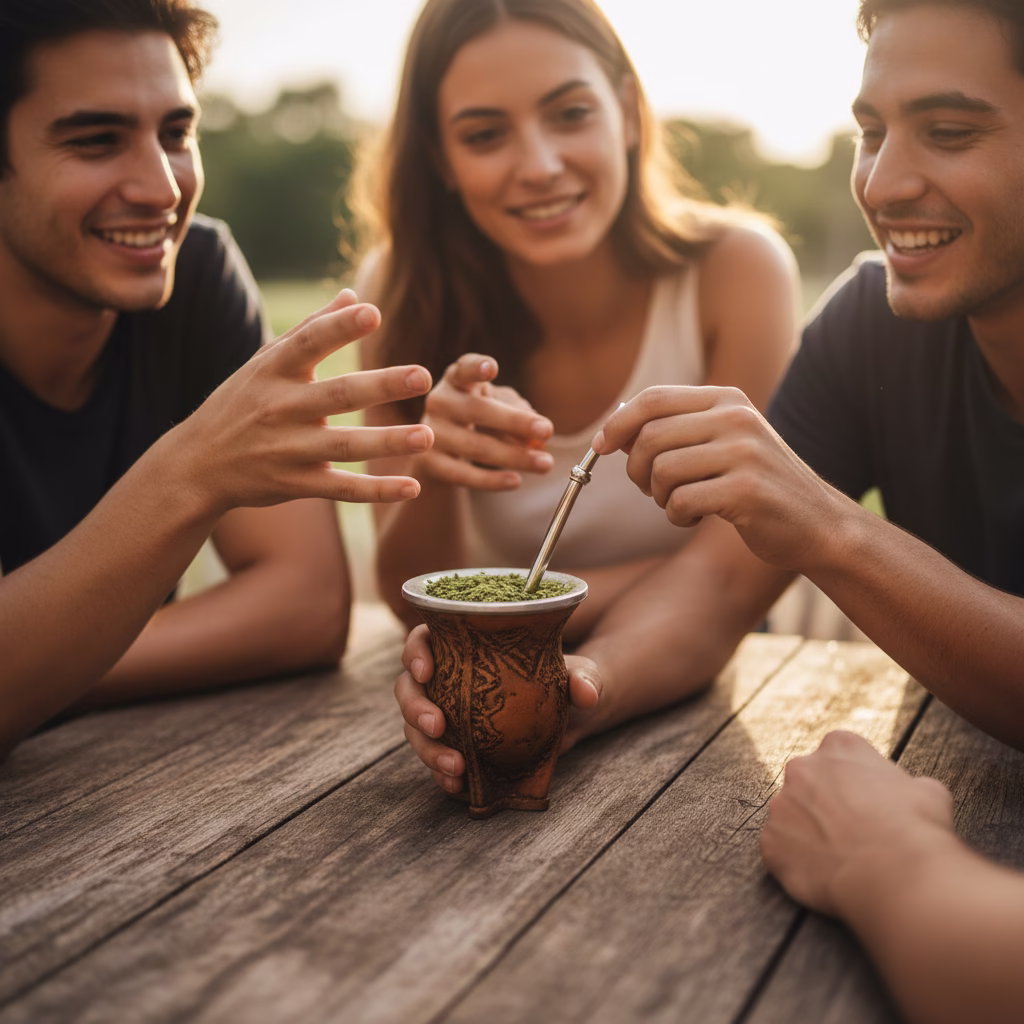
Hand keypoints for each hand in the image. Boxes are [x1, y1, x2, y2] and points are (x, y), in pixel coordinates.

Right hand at [170, 290, 434, 512]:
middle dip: (381, 385)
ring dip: (387, 442)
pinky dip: (377, 491)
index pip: (309, 343)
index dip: (339, 328)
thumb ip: (312, 329)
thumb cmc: (239, 404)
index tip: (373, 312)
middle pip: (338, 395)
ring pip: (344, 446)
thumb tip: (353, 295)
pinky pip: (342, 489)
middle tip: (424, 375)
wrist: (195, 466)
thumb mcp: (264, 362)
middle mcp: (280, 408)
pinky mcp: (296, 484)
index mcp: (273, 371)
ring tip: (427, 436)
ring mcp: (288, 449)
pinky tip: (412, 487)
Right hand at [395, 625, 602, 793]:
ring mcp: (446, 712)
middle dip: (415, 708)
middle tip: (437, 726)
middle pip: (409, 687)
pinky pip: (436, 757)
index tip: (426, 670)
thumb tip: (587, 692)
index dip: (416, 653)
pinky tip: (456, 784)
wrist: (571, 714)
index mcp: (462, 645)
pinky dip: (440, 772)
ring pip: (417, 728)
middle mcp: (446, 678)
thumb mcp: (579, 673)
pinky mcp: (455, 744)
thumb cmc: (566, 679)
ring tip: (455, 767)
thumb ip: (584, 677)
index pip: (424, 640)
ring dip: (428, 749)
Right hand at [416, 353, 553, 489]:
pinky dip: (492, 480)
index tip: (492, 368)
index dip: (476, 367)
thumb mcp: (497, 407)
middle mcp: (440, 401)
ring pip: (477, 446)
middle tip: (547, 430)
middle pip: (478, 410)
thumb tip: (539, 435)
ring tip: (545, 464)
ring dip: (515, 457)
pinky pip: (464, 474)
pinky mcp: (429, 462)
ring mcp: (430, 432)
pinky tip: (516, 481)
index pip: (465, 369)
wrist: (438, 450)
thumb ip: (518, 413)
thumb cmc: (478, 419)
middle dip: (516, 421)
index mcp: (457, 379)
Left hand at [591, 385, 847, 571]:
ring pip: (661, 471)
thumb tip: (614, 429)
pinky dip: (676, 516)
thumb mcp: (725, 442)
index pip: (654, 398)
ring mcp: (744, 454)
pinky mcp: (746, 492)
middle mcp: (736, 419)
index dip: (618, 422)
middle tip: (648, 489)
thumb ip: (678, 429)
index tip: (602, 445)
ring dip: (658, 497)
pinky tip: (696, 517)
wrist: (818, 524)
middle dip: (635, 469)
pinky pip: (679, 502)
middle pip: (649, 436)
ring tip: (680, 504)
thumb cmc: (758, 485)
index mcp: (728, 400)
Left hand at [759, 731, 954, 916]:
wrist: (896, 875)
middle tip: (851, 832)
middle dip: (825, 804)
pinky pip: (778, 850)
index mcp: (840, 746)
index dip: (854, 781)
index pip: (839, 753)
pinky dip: (795, 862)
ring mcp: (781, 804)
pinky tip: (823, 876)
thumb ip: (905, 783)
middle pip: (808, 782)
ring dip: (807, 833)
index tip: (866, 802)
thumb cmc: (916, 829)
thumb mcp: (928, 791)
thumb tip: (909, 793)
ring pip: (790, 816)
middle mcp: (802, 767)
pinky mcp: (770, 841)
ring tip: (839, 859)